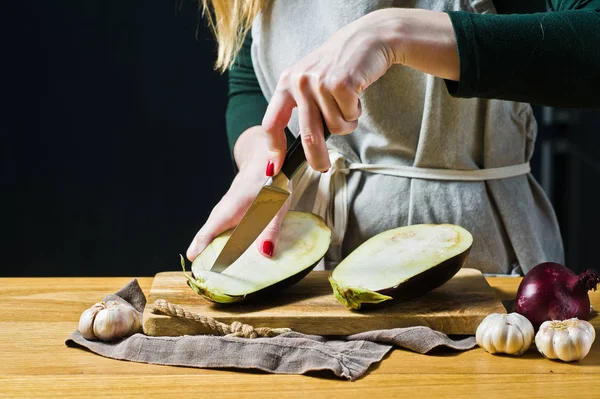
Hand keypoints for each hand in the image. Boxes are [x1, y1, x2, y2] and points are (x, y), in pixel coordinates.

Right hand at [186, 126, 288, 261]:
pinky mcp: (229, 214)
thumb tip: (265, 253)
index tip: (197, 272)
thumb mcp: (276, 206)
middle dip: (204, 259)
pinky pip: (220, 233)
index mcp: (227, 212)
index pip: (205, 237)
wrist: (266, 158)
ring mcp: (223, 214)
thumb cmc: (270, 181)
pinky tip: (227, 259)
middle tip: (203, 280)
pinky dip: (221, 246)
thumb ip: (271, 230)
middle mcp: (220, 214)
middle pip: (205, 241)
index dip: (200, 255)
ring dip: (212, 254)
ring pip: (212, 237)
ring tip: (212, 274)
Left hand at [262, 9, 457, 173]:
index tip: (275, 168)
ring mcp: (319, 81)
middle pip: (307, 135)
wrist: (368, 39)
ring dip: (346, 123)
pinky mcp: (340, 82)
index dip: (274, 149)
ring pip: (334, 128)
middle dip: (317, 157)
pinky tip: (357, 95)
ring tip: (348, 104)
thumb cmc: (340, 66)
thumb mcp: (311, 82)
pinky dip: (356, 112)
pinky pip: (349, 117)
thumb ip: (301, 109)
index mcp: (286, 83)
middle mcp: (299, 81)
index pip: (272, 122)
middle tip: (322, 168)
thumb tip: (297, 149)